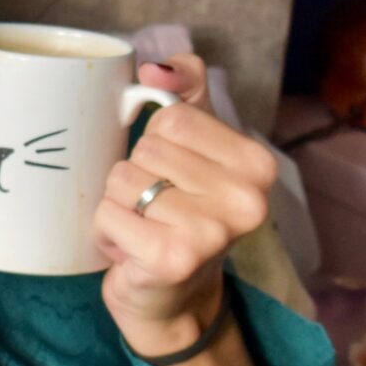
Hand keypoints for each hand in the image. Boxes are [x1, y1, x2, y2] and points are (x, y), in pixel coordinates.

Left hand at [93, 55, 277, 365]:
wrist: (175, 296)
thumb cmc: (182, 212)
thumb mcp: (193, 144)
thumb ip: (185, 90)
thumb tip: (155, 69)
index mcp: (258, 164)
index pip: (171, 119)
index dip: (157, 144)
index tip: (174, 177)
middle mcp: (247, 200)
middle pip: (146, 150)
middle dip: (137, 177)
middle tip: (157, 210)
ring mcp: (212, 232)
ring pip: (123, 180)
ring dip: (120, 205)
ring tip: (144, 229)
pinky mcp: (173, 259)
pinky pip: (108, 212)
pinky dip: (107, 230)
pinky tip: (131, 249)